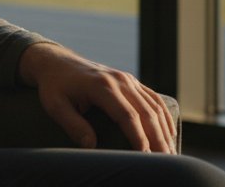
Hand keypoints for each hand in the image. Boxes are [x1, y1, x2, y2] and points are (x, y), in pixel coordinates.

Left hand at [18, 42, 175, 152]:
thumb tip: (91, 145)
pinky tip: (169, 133)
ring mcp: (127, 79)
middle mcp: (119, 80)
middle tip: (165, 163)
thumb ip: (72, 124)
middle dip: (158, 139)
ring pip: (154, 106)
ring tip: (171, 153)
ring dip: (165, 130)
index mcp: (102, 86)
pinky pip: (153, 98)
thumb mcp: (55, 105)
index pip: (127, 115)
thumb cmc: (53, 86)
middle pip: (147, 112)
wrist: (56, 62)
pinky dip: (164, 116)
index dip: (138, 137)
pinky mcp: (131, 81)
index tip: (145, 157)